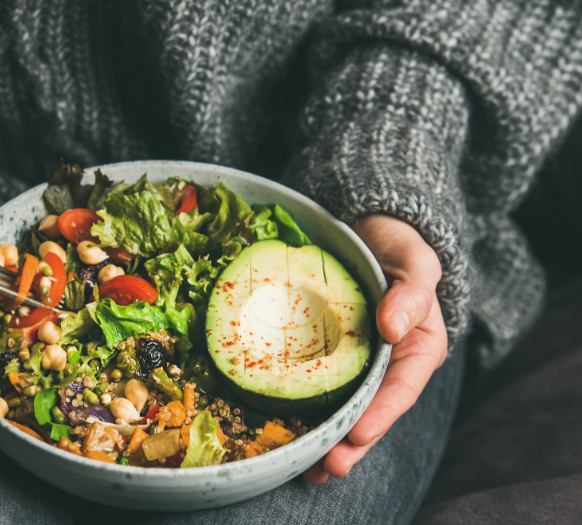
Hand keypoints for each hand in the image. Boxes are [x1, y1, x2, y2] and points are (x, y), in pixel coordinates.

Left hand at [303, 214, 446, 483]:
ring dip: (326, 440)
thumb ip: (412, 293)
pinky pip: (317, 386)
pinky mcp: (328, 356)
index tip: (358, 434)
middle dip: (350, 443)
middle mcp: (387, 365)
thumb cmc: (398, 247)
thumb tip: (393, 326)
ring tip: (307, 469)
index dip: (381, 415)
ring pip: (344, 409)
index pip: (401, 390)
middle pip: (371, 412)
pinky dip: (304, 412)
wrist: (370, 232)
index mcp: (416, 349)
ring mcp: (356, 363)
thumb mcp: (415, 262)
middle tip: (326, 467)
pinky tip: (285, 432)